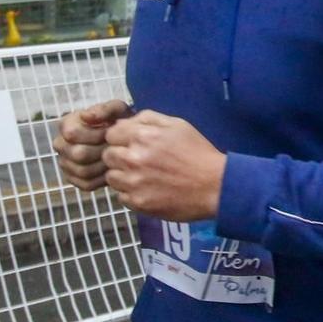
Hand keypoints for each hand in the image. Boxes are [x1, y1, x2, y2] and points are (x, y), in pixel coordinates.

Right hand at [52, 99, 132, 192]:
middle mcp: (61, 144)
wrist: (124, 140)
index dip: (96, 134)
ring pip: (83, 171)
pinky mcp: (74, 179)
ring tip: (116, 157)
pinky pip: (86, 184)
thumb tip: (85, 116)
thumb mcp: (117, 110)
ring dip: (104, 165)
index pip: (72, 133)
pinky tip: (112, 169)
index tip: (110, 131)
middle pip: (78, 154)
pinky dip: (102, 179)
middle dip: (102, 150)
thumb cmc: (120, 122)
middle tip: (117, 147)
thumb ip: (104, 109)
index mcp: (66, 125)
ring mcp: (65, 163)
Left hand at [102, 111, 224, 221]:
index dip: (121, 138)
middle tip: (139, 161)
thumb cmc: (198, 153)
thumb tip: (126, 121)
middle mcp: (133, 158)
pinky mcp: (137, 202)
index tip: (133, 144)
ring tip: (144, 177)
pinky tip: (148, 190)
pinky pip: (121, 196)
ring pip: (111, 177)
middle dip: (120, 157)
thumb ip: (149, 119)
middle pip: (108, 156)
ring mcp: (133, 182)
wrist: (215, 186)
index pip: (111, 134)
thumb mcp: (178, 125)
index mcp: (142, 136)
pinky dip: (131, 193)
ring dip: (123, 176)